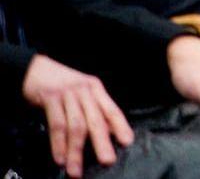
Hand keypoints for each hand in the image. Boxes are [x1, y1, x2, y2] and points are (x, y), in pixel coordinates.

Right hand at [20, 54, 131, 177]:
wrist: (34, 69)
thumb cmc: (60, 85)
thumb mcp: (81, 93)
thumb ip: (92, 109)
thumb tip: (106, 133)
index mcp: (96, 89)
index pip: (112, 109)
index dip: (121, 126)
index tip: (128, 142)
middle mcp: (85, 91)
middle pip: (96, 120)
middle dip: (102, 142)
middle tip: (107, 160)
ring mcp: (68, 94)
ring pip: (76, 126)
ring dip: (76, 150)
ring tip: (76, 170)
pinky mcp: (51, 98)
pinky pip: (56, 124)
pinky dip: (58, 143)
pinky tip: (60, 157)